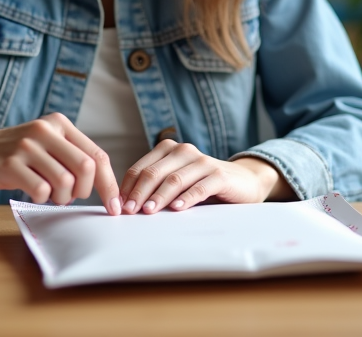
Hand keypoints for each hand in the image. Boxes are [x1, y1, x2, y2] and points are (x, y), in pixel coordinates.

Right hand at [0, 112, 121, 214]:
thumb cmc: (14, 155)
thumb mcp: (45, 145)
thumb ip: (72, 157)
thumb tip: (105, 186)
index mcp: (59, 124)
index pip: (98, 155)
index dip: (109, 184)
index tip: (114, 206)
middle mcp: (45, 130)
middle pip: (87, 167)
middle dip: (85, 191)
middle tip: (70, 197)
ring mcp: (26, 146)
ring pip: (65, 181)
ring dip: (62, 197)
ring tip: (50, 195)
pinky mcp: (10, 164)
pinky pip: (40, 190)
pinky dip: (42, 199)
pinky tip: (33, 193)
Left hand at [118, 140, 287, 213]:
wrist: (242, 182)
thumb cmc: (202, 184)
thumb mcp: (176, 182)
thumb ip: (155, 187)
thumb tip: (126, 205)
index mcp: (167, 150)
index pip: (140, 168)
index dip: (128, 188)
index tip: (119, 206)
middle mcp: (183, 151)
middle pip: (154, 173)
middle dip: (139, 193)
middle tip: (130, 211)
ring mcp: (202, 161)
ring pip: (174, 179)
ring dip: (159, 196)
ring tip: (149, 211)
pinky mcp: (219, 175)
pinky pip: (200, 187)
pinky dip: (187, 198)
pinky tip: (177, 208)